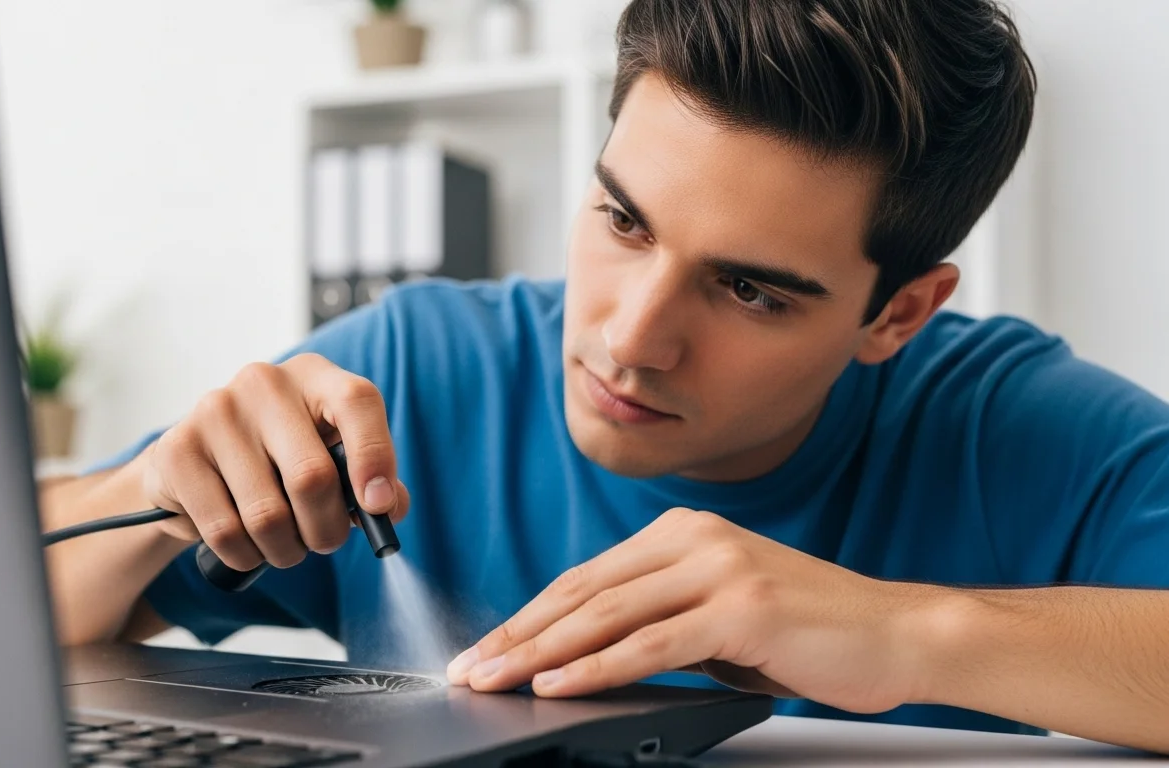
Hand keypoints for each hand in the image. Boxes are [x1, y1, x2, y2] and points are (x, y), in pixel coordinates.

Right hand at [142, 353, 408, 570]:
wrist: (198, 464)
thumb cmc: (280, 461)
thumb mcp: (332, 459)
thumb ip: (372, 482)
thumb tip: (389, 508)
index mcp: (315, 376)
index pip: (357, 402)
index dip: (374, 458)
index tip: (378, 508)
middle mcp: (265, 382)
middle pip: (312, 477)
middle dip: (326, 531)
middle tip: (323, 543)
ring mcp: (216, 411)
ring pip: (267, 516)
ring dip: (285, 551)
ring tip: (283, 544)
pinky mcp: (178, 450)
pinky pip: (225, 531)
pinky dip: (245, 556)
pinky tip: (245, 543)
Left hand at [446, 508, 941, 713]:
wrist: (898, 634)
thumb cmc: (811, 632)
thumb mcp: (720, 618)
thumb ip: (661, 622)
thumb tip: (590, 653)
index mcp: (682, 534)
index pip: (585, 578)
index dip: (528, 615)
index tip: (487, 646)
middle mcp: (692, 539)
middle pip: (583, 592)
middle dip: (517, 634)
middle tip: (470, 667)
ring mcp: (716, 567)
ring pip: (606, 614)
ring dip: (539, 651)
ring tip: (493, 678)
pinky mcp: (739, 606)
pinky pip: (650, 643)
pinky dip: (595, 667)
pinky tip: (556, 683)